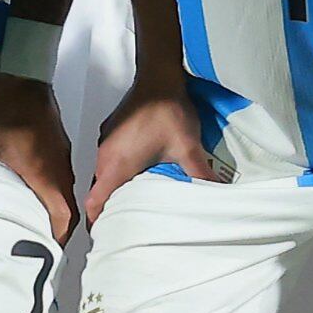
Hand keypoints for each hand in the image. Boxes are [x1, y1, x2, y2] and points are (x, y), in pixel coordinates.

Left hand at [0, 77, 76, 237]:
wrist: (26, 77)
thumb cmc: (6, 110)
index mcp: (44, 172)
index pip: (64, 212)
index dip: (60, 235)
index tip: (49, 251)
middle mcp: (59, 168)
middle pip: (70, 206)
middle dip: (60, 228)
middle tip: (41, 243)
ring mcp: (62, 156)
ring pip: (67, 192)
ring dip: (57, 210)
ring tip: (37, 224)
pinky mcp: (59, 148)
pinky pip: (62, 178)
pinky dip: (54, 193)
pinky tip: (35, 195)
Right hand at [85, 77, 219, 222]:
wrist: (158, 77)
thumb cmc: (168, 111)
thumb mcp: (188, 147)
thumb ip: (200, 174)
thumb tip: (217, 193)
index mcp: (116, 165)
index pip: (95, 202)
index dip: (97, 222)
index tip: (106, 235)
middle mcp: (104, 156)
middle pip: (98, 193)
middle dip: (108, 210)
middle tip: (124, 227)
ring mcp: (105, 144)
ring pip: (103, 177)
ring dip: (113, 191)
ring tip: (131, 207)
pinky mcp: (110, 134)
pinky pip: (107, 161)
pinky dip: (117, 174)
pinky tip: (136, 177)